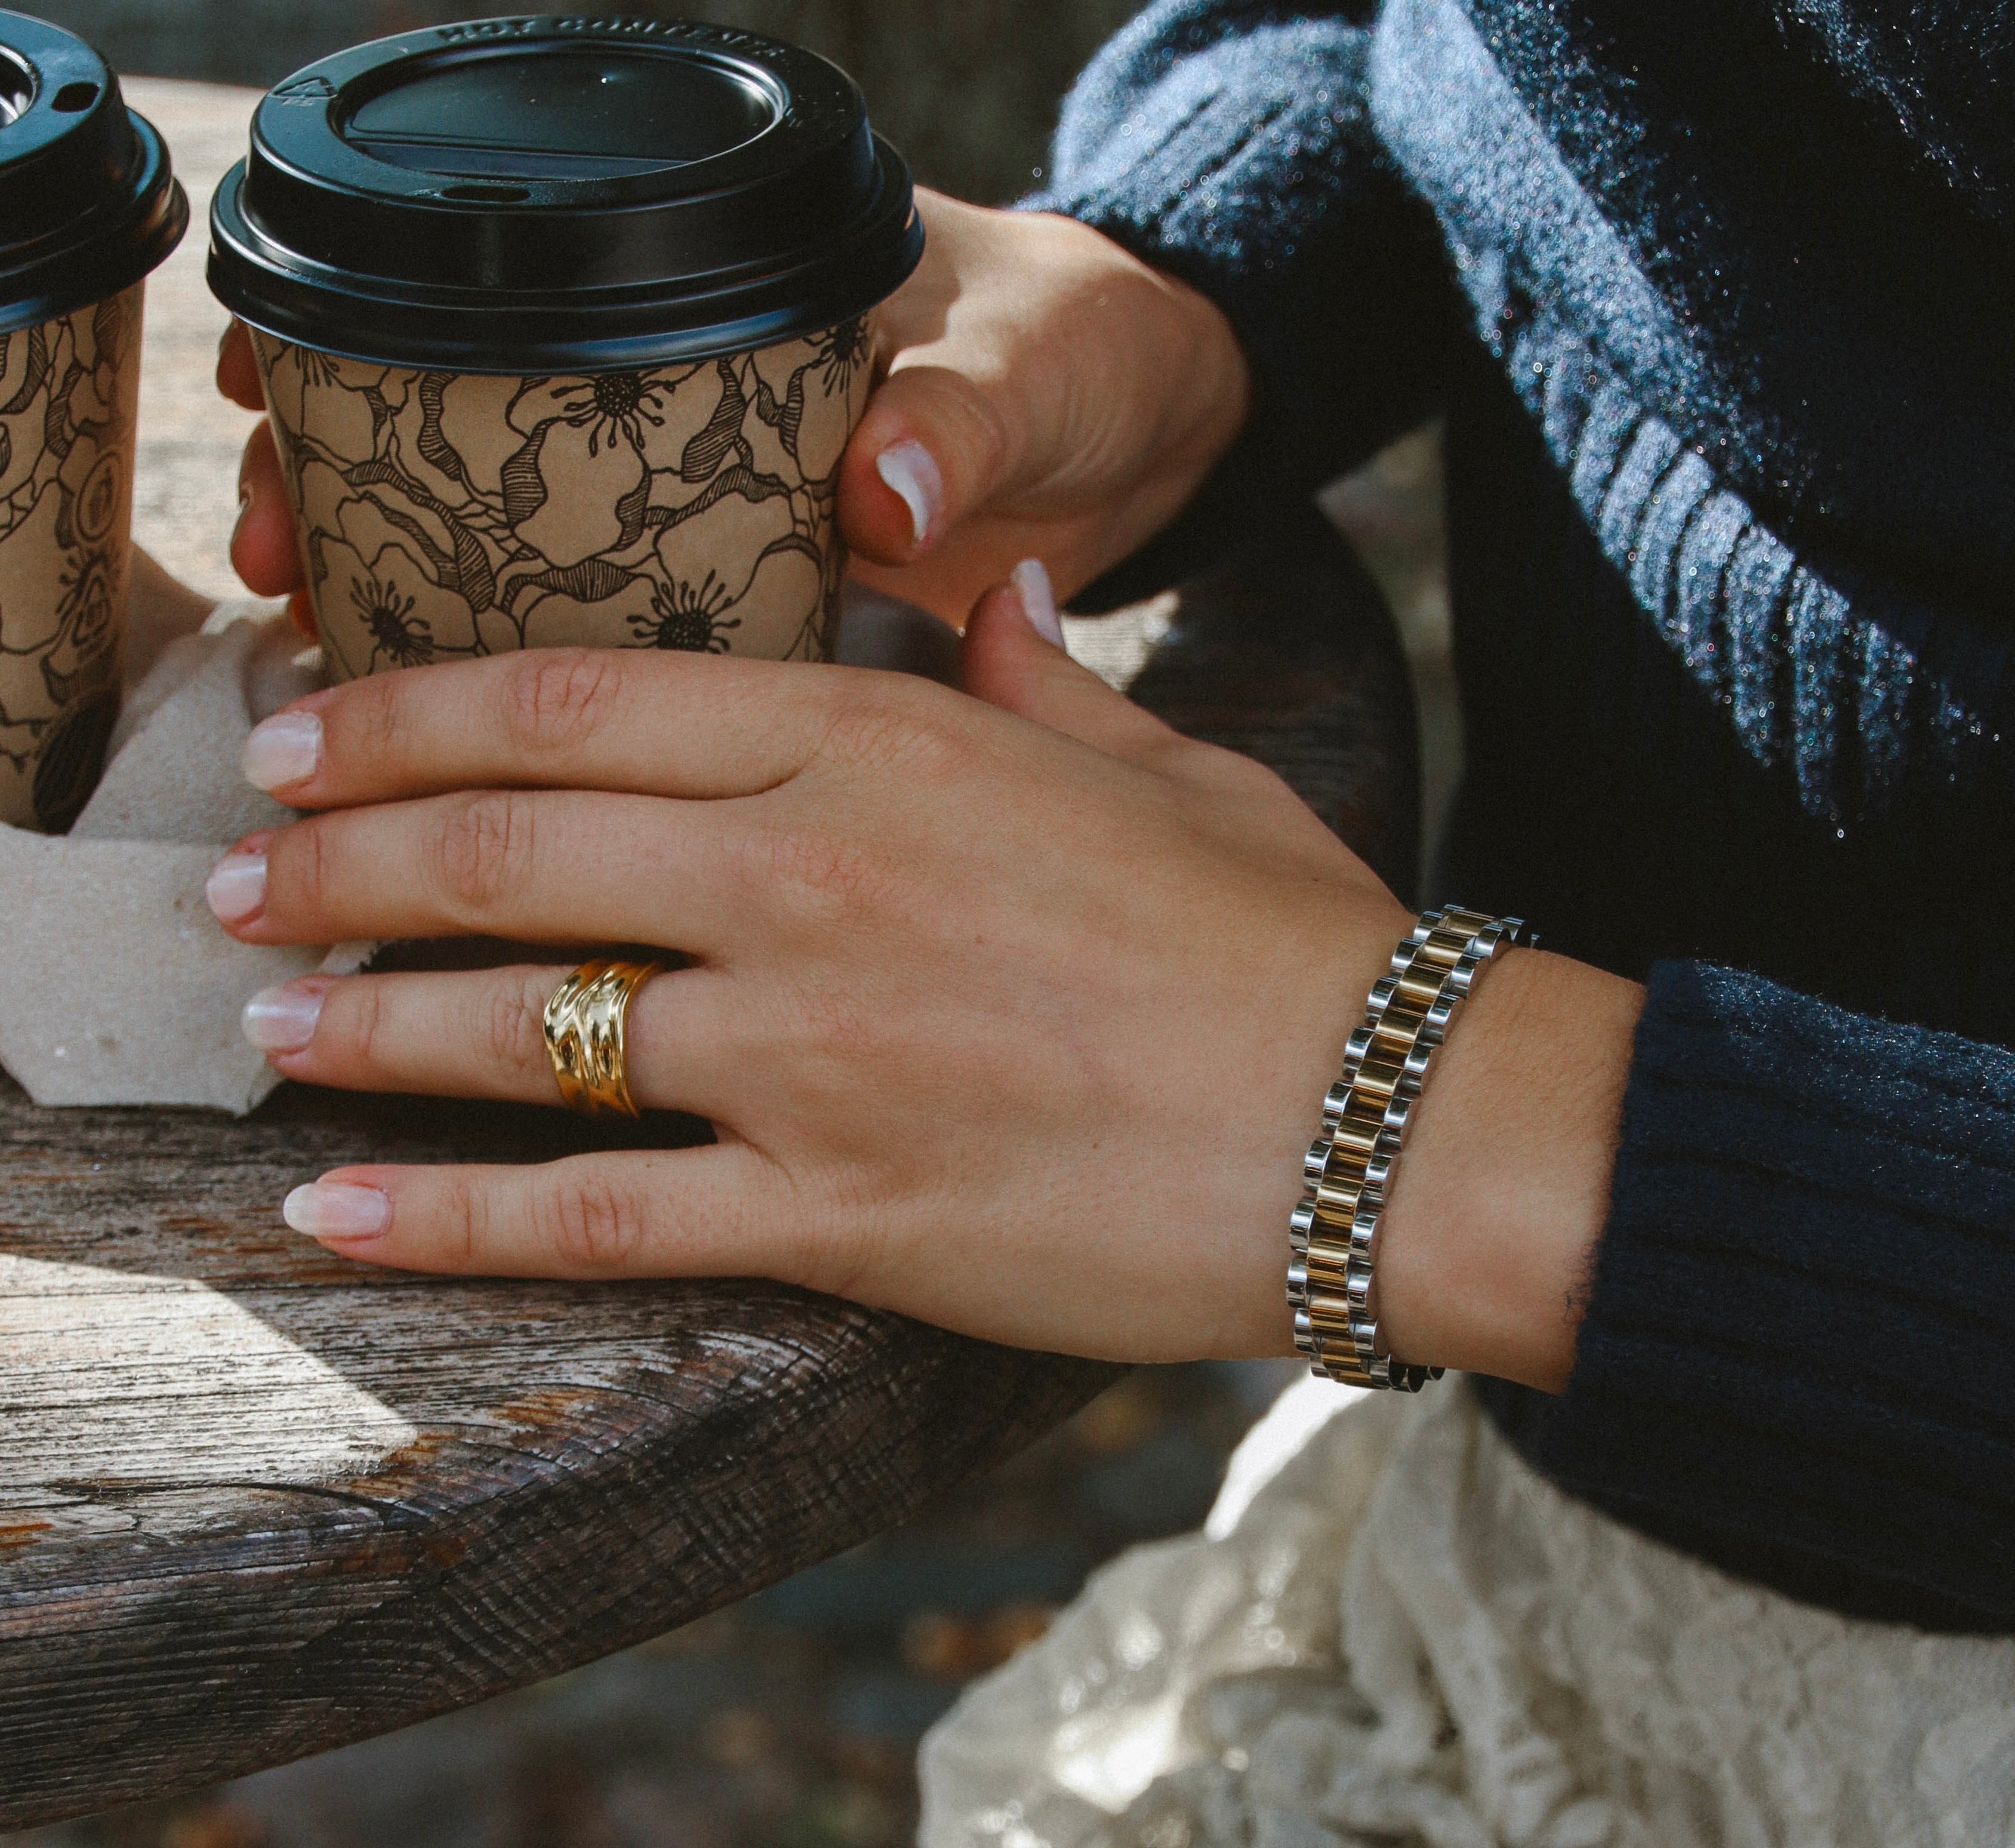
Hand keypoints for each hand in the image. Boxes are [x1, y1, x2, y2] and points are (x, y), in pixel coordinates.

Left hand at [213, 571, 1635, 1383]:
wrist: (1389, 1124)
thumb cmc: (1292, 935)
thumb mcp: (1166, 761)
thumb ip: (1041, 679)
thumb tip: (991, 598)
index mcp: (888, 747)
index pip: (579, 702)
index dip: (410, 716)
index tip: (311, 736)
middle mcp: (813, 882)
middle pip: (503, 851)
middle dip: (337, 859)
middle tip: (239, 881)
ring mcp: (815, 1056)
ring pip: (516, 1029)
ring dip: (359, 1025)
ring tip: (263, 1029)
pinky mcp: (846, 1217)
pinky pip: (597, 1216)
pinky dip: (450, 1219)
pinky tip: (339, 1218)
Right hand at [219, 191, 1251, 632]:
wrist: (1156, 417)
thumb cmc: (1087, 357)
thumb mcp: (1036, 360)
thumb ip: (964, 414)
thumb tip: (885, 478)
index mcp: (747, 320)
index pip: (523, 318)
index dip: (392, 367)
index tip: (281, 409)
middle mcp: (707, 413)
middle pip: (491, 452)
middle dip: (364, 507)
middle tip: (266, 570)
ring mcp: (726, 512)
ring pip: (543, 566)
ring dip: (431, 630)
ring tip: (315, 678)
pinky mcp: (769, 606)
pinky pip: (643, 659)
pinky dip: (559, 710)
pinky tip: (468, 770)